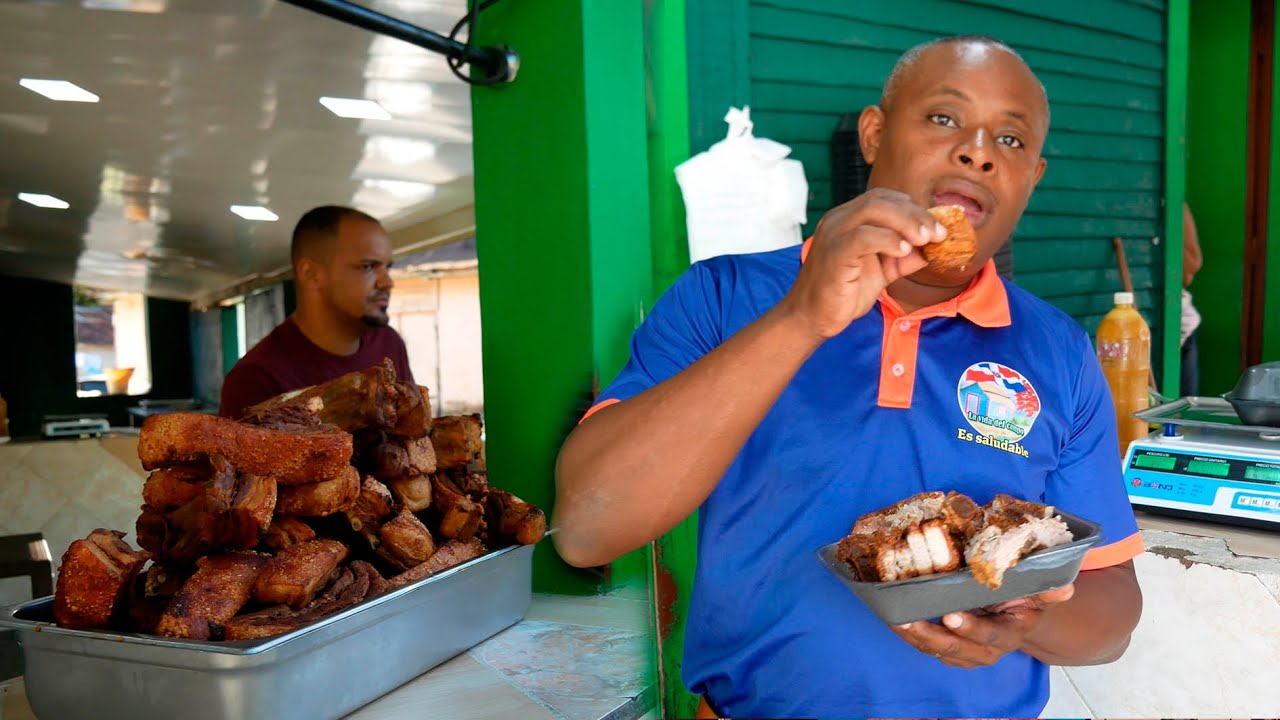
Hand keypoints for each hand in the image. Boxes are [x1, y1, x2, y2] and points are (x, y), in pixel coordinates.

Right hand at [777, 188, 944, 339]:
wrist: (812, 318)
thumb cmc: (842, 293)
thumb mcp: (881, 272)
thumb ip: (903, 258)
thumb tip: (932, 250)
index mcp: (849, 219)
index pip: (884, 199)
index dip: (913, 208)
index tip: (938, 227)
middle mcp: (839, 219)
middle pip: (881, 200)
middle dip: (915, 213)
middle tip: (938, 233)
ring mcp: (833, 233)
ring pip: (873, 211)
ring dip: (906, 222)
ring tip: (925, 239)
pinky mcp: (833, 252)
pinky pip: (862, 236)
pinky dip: (887, 240)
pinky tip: (903, 251)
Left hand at [890, 584, 1075, 668]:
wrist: (1018, 616)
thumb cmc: (1024, 598)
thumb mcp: (1038, 592)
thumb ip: (1046, 590)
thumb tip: (1065, 589)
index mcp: (1010, 634)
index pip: (990, 635)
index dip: (971, 628)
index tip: (951, 616)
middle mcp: (987, 650)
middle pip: (958, 649)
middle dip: (932, 636)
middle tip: (909, 619)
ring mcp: (967, 653)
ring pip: (938, 651)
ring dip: (915, 637)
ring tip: (895, 619)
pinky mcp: (950, 650)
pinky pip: (928, 647)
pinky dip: (910, 635)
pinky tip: (893, 618)